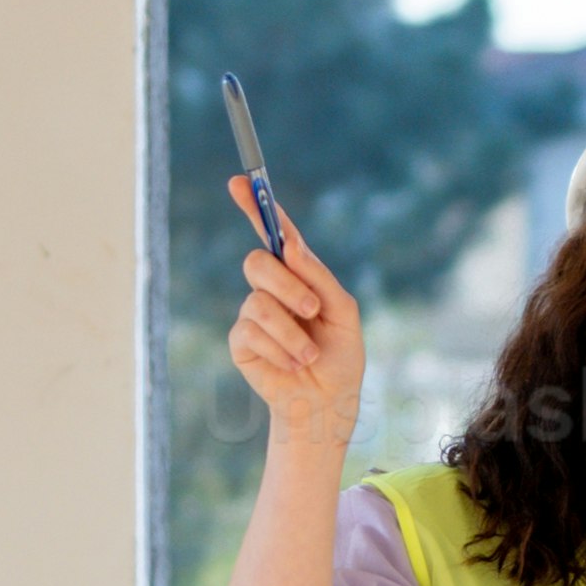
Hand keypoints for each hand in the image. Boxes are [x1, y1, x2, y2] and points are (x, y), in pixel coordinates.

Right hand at [226, 178, 363, 450]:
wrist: (329, 403)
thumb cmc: (341, 356)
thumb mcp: (344, 312)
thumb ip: (318, 276)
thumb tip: (290, 246)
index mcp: (298, 274)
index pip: (275, 233)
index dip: (256, 206)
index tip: (240, 182)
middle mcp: (271, 289)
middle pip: (258, 262)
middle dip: (288, 285)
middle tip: (313, 310)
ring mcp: (253, 314)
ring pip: (258, 302)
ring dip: (292, 331)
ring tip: (309, 354)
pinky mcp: (241, 342)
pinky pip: (252, 332)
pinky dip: (280, 350)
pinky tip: (291, 366)